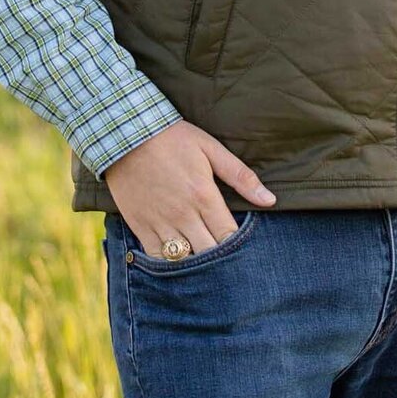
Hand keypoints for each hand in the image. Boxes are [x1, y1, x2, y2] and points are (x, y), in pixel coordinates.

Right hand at [104, 119, 275, 257]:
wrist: (127, 134)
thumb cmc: (173, 139)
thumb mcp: (211, 149)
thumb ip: (241, 176)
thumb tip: (269, 200)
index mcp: (204, 196)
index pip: (229, 236)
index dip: (239, 245)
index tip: (244, 244)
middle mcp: (183, 215)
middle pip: (209, 253)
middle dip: (220, 258)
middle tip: (227, 258)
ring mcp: (160, 223)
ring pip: (184, 259)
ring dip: (196, 263)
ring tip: (205, 259)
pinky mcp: (140, 227)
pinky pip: (157, 258)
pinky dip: (170, 262)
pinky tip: (179, 258)